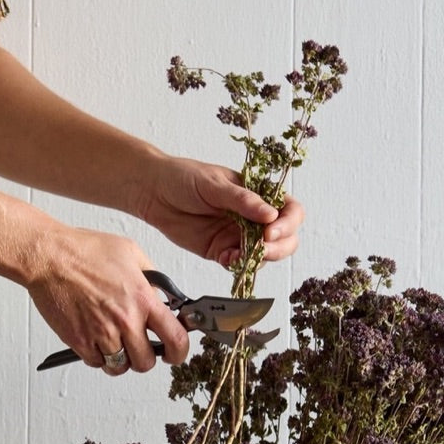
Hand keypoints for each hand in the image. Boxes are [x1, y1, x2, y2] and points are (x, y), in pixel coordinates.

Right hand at [22, 226, 189, 374]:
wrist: (50, 257)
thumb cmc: (85, 251)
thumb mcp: (131, 253)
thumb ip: (152, 279)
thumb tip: (164, 296)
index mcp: (143, 299)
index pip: (175, 339)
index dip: (179, 352)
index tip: (175, 353)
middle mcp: (125, 320)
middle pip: (146, 362)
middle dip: (145, 357)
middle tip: (140, 347)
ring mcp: (101, 334)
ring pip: (120, 367)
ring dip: (120, 359)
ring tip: (115, 343)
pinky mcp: (79, 341)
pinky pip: (96, 363)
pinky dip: (97, 356)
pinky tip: (96, 339)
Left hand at [136, 155, 303, 268]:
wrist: (153, 192)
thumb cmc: (184, 178)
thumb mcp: (214, 184)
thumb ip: (242, 201)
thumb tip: (271, 215)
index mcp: (259, 194)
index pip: (290, 210)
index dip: (287, 223)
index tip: (270, 231)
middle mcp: (254, 217)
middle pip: (285, 238)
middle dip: (279, 247)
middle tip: (262, 248)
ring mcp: (238, 235)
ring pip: (264, 255)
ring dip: (259, 259)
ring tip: (243, 255)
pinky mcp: (221, 250)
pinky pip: (239, 264)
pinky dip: (238, 266)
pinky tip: (228, 259)